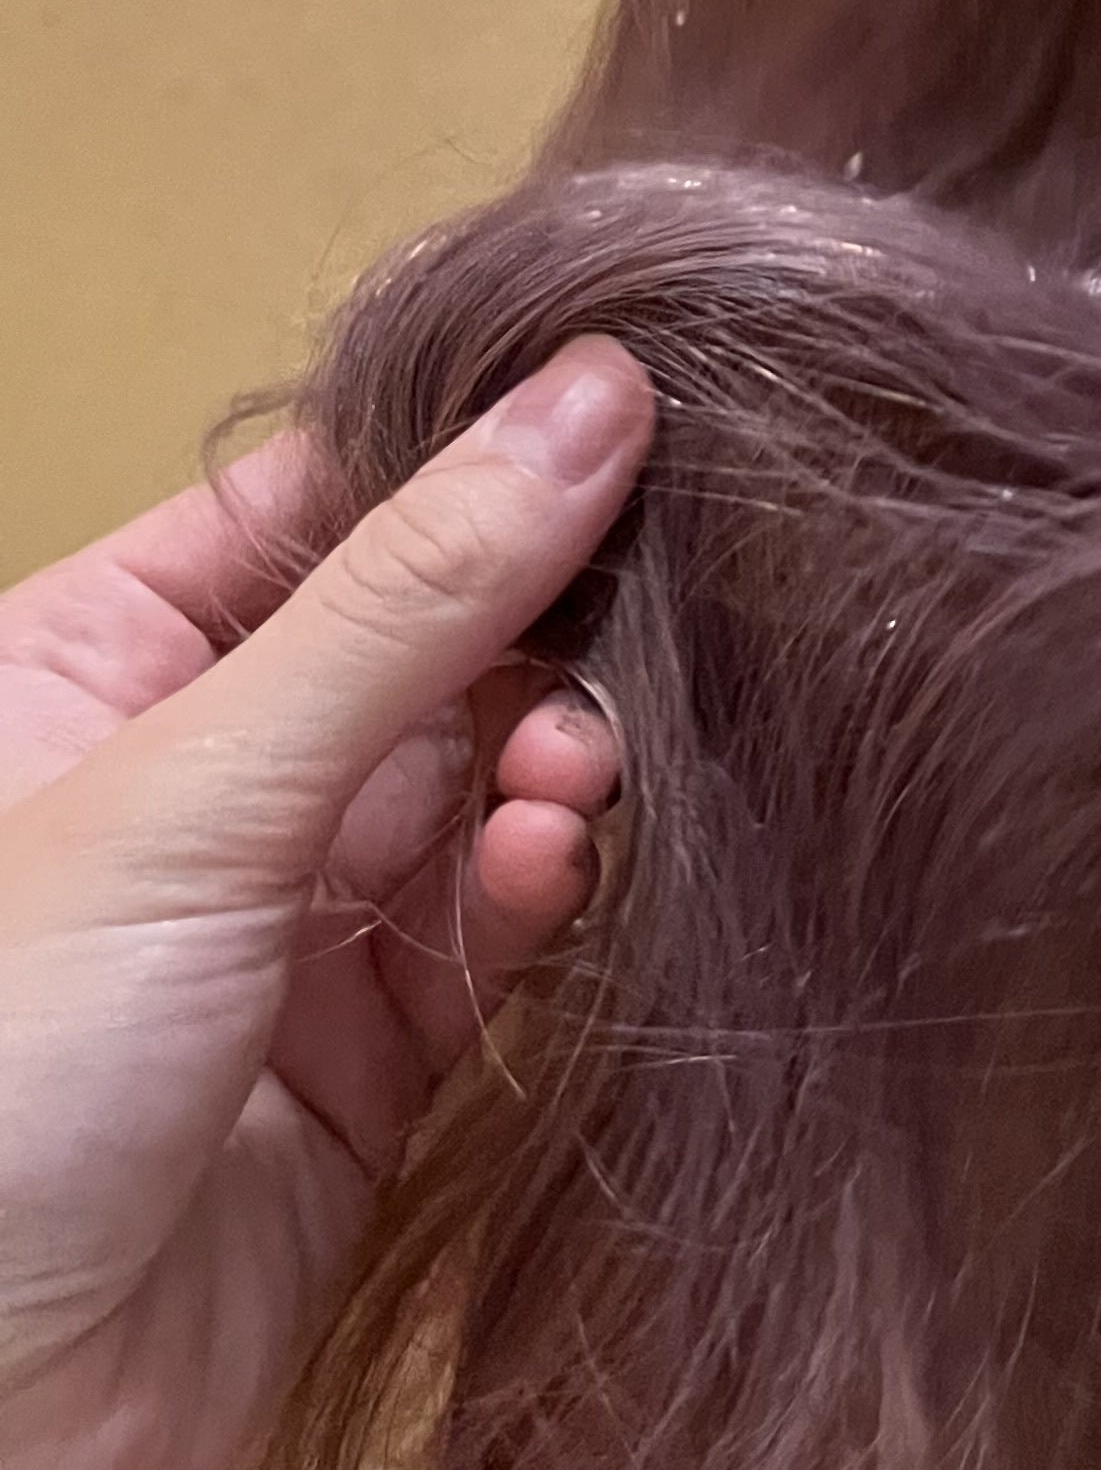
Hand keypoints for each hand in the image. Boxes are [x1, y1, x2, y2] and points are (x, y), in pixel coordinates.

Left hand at [0, 340, 653, 1469]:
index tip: (643, 414)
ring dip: (550, 763)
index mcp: (86, 667)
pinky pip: (487, 946)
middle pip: (424, 640)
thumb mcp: (194, 792)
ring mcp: (276, 935)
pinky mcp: (358, 1080)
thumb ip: (410, 596)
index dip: (474, 458)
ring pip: (474, 791)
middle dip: (542, 625)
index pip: (320, 502)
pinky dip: (539, 896)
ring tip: (576, 775)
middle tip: (639, 629)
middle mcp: (189, 786)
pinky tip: (551, 870)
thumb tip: (598, 389)